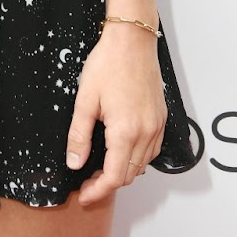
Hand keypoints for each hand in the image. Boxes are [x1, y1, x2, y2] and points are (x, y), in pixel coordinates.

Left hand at [64, 28, 165, 205]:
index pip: (114, 177)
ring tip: (100, 168)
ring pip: (142, 165)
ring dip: (122, 171)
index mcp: (126, 131)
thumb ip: (79, 135)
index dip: (98, 191)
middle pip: (129, 175)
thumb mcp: (85, 100)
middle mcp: (146, 133)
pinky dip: (137, 158)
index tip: (84, 196)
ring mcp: (157, 126)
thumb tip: (74, 162)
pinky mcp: (161, 119)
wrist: (132, 41)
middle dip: (107, 184)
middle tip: (87, 182)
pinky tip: (121, 151)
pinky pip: (152, 150)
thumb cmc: (108, 64)